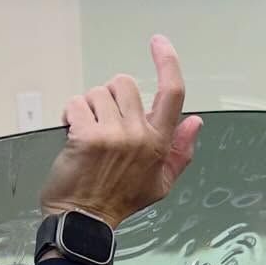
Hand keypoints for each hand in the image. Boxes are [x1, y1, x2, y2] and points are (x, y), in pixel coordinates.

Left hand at [40, 34, 203, 228]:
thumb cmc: (119, 201)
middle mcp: (139, 136)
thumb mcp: (159, 184)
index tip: (160, 44)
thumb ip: (179, 152)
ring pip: (97, 93)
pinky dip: (70, 115)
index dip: (168, 63)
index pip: (172, 94)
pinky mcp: (86, 135)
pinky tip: (72, 134)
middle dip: (110, 98)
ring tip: (88, 134)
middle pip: (125, 84)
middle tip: (103, 123)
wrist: (83, 220)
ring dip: (89, 108)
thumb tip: (195, 122)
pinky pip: (76, 104)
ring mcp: (113, 135)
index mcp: (159, 143)